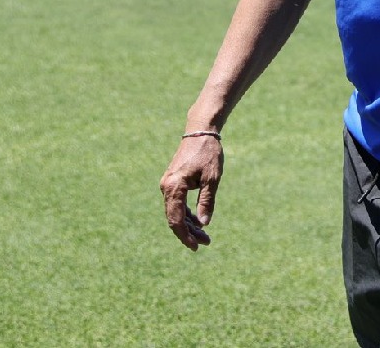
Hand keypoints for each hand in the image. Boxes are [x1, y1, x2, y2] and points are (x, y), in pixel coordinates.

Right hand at [160, 135, 223, 250]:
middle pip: (174, 218)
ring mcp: (168, 185)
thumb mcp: (212, 179)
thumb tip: (204, 224)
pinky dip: (187, 214)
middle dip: (189, 233)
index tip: (196, 246)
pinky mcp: (172, 183)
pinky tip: (198, 222)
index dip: (185, 235)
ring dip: (189, 225)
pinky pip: (177, 204)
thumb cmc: (208, 153)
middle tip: (205, 243)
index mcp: (174, 186)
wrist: (200, 132)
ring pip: (175, 212)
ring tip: (205, 236)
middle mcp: (167, 187)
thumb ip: (207, 201)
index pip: (176, 219)